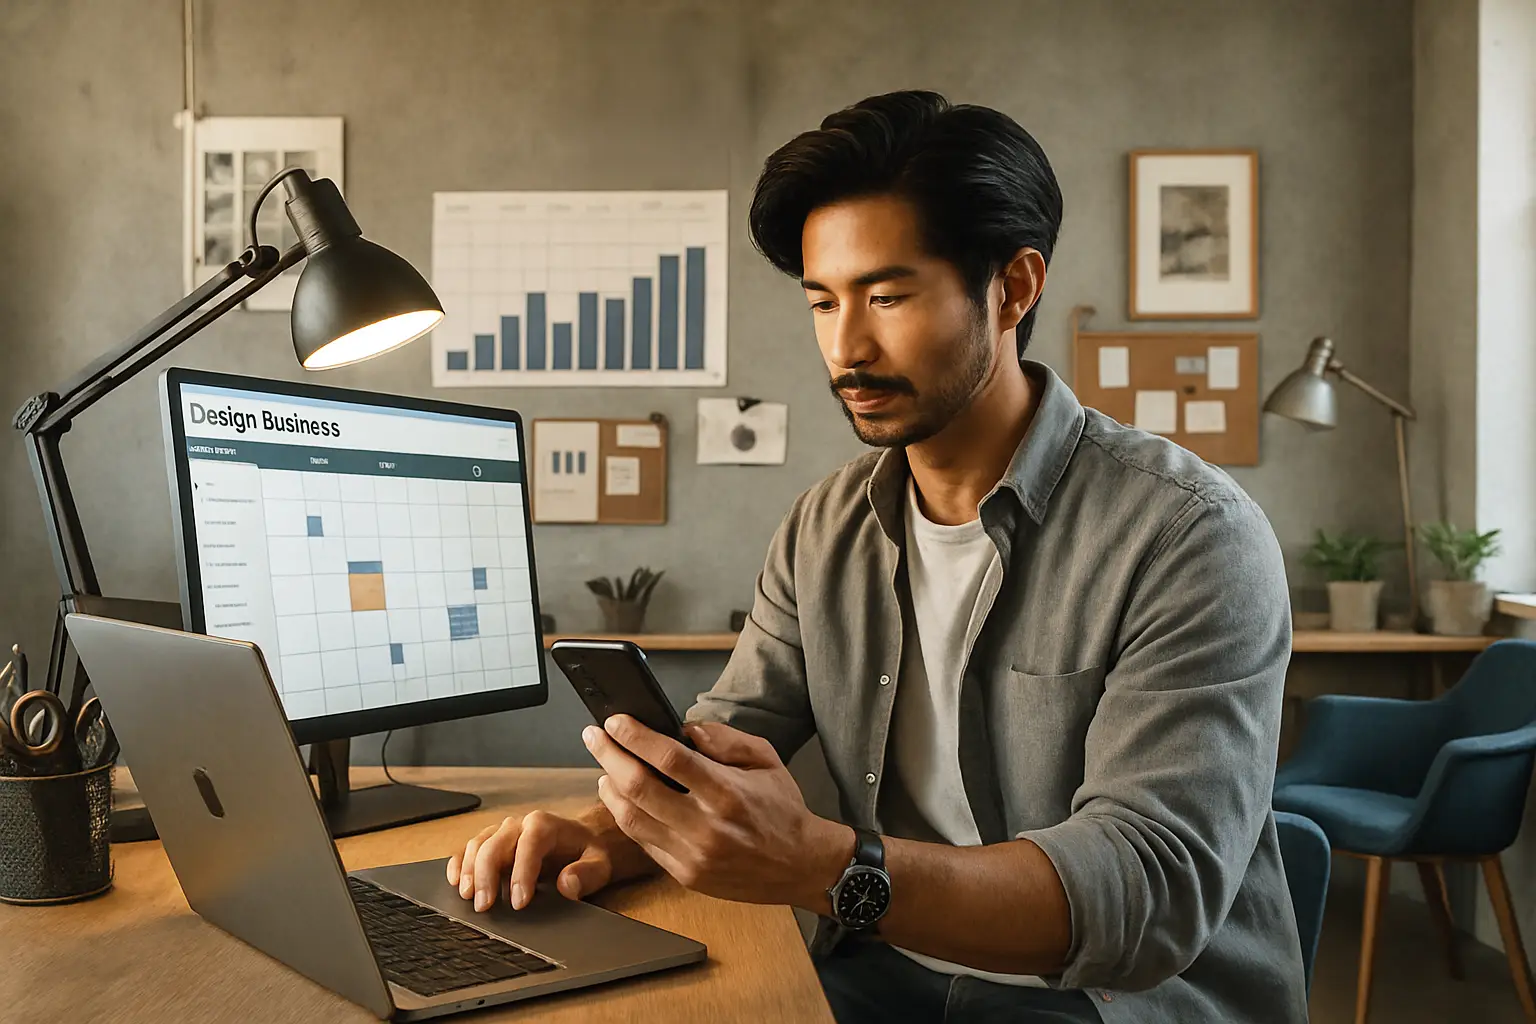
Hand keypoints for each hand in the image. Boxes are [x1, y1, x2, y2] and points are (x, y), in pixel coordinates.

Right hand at [446, 805, 641, 912]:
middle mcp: (520, 824)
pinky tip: (456, 881)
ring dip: (469, 871)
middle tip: (484, 907)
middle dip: (487, 876)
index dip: (521, 874)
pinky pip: (470, 848)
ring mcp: (504, 832)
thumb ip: (585, 874)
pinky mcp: (493, 842)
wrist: (585, 841)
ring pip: (478, 845)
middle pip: (496, 844)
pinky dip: (459, 863)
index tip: (519, 903)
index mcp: (546, 825)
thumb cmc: (590, 853)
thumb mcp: (599, 865)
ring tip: (468, 897)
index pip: (529, 845)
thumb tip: (566, 885)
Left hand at [585, 716, 852, 908]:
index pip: (669, 758)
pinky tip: (621, 797)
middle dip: (609, 755)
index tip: (615, 721)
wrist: (801, 866)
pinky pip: (643, 842)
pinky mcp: (685, 874)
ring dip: (609, 788)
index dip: (635, 737)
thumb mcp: (765, 759)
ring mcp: (692, 855)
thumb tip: (682, 729)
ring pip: (631, 818)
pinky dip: (626, 816)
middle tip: (594, 736)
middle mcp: (706, 826)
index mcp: (727, 792)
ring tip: (603, 765)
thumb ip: (724, 738)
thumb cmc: (782, 809)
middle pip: (639, 786)